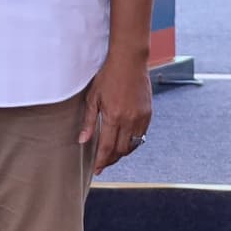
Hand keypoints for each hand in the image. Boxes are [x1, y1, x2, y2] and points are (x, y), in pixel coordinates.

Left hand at [81, 46, 153, 169]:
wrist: (129, 61)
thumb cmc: (109, 76)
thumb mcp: (93, 98)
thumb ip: (89, 121)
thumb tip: (83, 140)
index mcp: (114, 116)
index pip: (107, 148)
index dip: (101, 162)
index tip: (96, 170)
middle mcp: (129, 120)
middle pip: (121, 151)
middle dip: (111, 160)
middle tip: (102, 163)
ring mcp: (141, 117)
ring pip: (133, 145)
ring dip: (122, 152)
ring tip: (113, 154)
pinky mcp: (148, 113)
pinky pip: (141, 135)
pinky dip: (133, 142)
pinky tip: (125, 141)